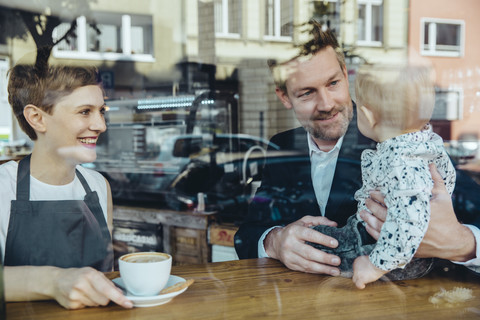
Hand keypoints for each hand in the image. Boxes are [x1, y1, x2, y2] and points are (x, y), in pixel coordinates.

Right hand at [53, 267, 132, 308]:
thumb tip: (120, 293)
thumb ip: (107, 282)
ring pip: (96, 305)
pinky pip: (87, 308)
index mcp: (90, 275)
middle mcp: (82, 285)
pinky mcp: (71, 305)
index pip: (108, 290)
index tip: (128, 303)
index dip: (119, 298)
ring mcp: (75, 296)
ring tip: (86, 292)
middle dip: (105, 298)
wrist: (56, 280)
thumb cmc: (78, 275)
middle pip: (104, 300)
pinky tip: (80, 296)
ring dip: (95, 301)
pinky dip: (86, 303)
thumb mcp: (93, 273)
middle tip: (96, 290)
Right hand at [264, 215, 340, 274]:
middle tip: (337, 260)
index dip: (323, 239)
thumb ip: (319, 221)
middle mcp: (290, 243)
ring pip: (307, 264)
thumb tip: (334, 225)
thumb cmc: (293, 230)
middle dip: (324, 258)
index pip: (310, 235)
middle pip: (308, 252)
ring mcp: (289, 256)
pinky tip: (326, 271)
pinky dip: (317, 271)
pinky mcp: (290, 265)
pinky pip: (305, 269)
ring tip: (335, 270)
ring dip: (323, 268)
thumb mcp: (304, 221)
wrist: (276, 242)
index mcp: (295, 231)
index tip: (335, 243)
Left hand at [352, 255, 386, 288]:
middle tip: (364, 277)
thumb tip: (368, 266)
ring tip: (364, 282)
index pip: (356, 268)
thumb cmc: (376, 261)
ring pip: (354, 279)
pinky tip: (363, 286)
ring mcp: (357, 273)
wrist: (377, 263)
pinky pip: (358, 284)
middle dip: (359, 276)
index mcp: (357, 260)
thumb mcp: (368, 259)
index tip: (365, 272)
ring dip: (359, 281)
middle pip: (355, 273)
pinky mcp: (360, 279)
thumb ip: (366, 263)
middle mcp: (355, 266)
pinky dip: (360, 286)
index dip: (361, 271)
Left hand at [361, 163, 475, 261]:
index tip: (372, 191)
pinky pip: (383, 239)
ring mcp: (404, 235)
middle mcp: (408, 223)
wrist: (451, 242)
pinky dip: (373, 232)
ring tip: (361, 212)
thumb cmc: (446, 217)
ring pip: (380, 226)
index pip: (391, 200)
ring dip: (368, 219)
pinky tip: (368, 226)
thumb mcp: (443, 197)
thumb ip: (435, 180)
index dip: (379, 195)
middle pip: (382, 212)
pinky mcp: (403, 245)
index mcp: (416, 209)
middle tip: (366, 199)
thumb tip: (430, 164)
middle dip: (371, 205)